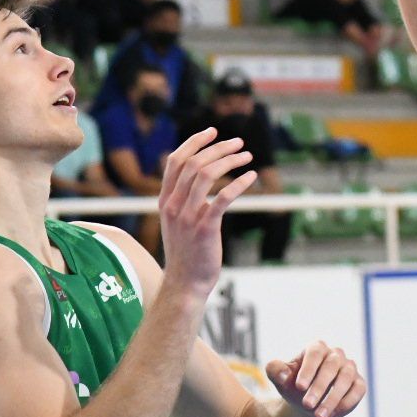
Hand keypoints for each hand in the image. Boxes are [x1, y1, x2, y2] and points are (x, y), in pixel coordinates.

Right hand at [157, 129, 255, 295]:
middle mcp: (173, 205)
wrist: (184, 285)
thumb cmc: (186, 252)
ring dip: (230, 160)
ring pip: (206, 175)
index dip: (194, 142)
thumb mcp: (177, 221)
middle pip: (194, 163)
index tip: (213, 131)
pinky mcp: (205, 228)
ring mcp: (187, 217)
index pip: (175, 161)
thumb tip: (199, 175)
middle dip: (219, 148)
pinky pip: (223, 198)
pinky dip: (239, 183)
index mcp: (165, 201)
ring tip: (247, 156)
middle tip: (239, 143)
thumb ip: (183, 198)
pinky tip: (251, 176)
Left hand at [267, 342, 366, 416]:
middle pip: (331, 366)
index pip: (315, 353)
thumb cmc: (295, 385)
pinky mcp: (359, 383)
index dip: (308, 369)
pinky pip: (358, 389)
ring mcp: (349, 368)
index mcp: (317, 348)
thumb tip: (282, 375)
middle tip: (306, 405)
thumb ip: (276, 371)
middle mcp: (336, 354)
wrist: (309, 401)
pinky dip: (347, 402)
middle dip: (319, 387)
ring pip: (346, 378)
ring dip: (332, 398)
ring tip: (318, 416)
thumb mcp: (281, 378)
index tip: (299, 387)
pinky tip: (332, 415)